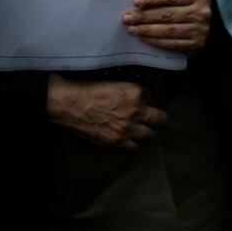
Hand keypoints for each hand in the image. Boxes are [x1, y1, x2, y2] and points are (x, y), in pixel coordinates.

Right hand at [45, 75, 167, 150]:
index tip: (151, 104)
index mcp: (137, 94)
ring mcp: (126, 130)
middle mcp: (135, 113)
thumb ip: (135, 92)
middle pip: (160, 120)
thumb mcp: (118, 84)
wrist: (71, 104)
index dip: (154, 102)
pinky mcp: (115, 142)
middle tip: (154, 118)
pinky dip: (132, 142)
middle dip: (158, 119)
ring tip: (140, 128)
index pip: (157, 100)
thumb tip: (147, 98)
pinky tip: (128, 137)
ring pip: (149, 135)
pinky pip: (133, 146)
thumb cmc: (91, 90)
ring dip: (146, 131)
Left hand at [122, 0, 212, 53]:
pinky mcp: (196, 45)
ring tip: (132, 29)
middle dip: (145, 16)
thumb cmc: (190, 6)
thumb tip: (139, 3)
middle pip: (168, 14)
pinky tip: (144, 38)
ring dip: (147, 30)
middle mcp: (201, 13)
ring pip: (169, 30)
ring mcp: (200, 30)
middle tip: (127, 17)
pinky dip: (156, 41)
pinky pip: (172, 44)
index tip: (136, 1)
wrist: (212, 23)